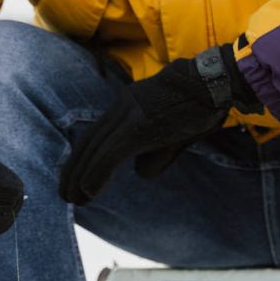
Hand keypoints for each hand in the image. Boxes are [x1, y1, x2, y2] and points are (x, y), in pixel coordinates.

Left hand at [60, 43, 261, 203]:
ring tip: (71, 198)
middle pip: (88, 140)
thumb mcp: (174, 132)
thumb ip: (155, 152)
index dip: (83, 158)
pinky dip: (97, 173)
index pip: (96, 133)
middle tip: (65, 194)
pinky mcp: (139, 125)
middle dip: (74, 169)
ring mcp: (130, 114)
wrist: (214, 83)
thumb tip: (139, 172)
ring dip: (80, 176)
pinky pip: (110, 153)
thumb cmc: (201, 105)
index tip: (75, 178)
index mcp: (128, 104)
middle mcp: (123, 106)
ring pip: (95, 148)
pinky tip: (88, 191)